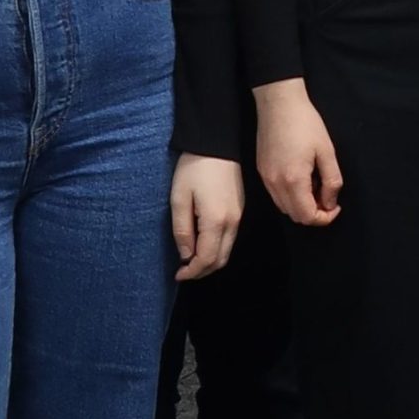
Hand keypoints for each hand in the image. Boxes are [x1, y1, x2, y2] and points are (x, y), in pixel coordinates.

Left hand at [170, 153, 243, 280]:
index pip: (207, 259)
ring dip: (210, 260)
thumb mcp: (179, 199)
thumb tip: (186, 255)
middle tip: (184, 271)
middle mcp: (232, 222)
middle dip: (202, 271)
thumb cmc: (193, 169)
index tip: (178, 275)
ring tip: (190, 259)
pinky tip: (203, 243)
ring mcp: (239, 215)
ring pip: (227, 250)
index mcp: (216, 221)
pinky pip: (230, 238)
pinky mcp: (240, 209)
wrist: (217, 143)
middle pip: (221, 259)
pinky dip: (217, 248)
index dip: (192, 272)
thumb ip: (182, 230)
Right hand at [254, 79, 342, 226]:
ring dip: (302, 205)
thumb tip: (331, 203)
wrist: (279, 103)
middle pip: (294, 216)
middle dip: (314, 213)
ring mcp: (266, 179)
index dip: (324, 218)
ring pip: (284, 207)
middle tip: (328, 196)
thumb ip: (331, 181)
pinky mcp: (262, 171)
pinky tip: (302, 178)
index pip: (306, 216)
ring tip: (316, 186)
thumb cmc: (305, 123)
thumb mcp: (327, 151)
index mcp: (293, 180)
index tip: (336, 206)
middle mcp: (275, 184)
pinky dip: (291, 196)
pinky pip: (276, 195)